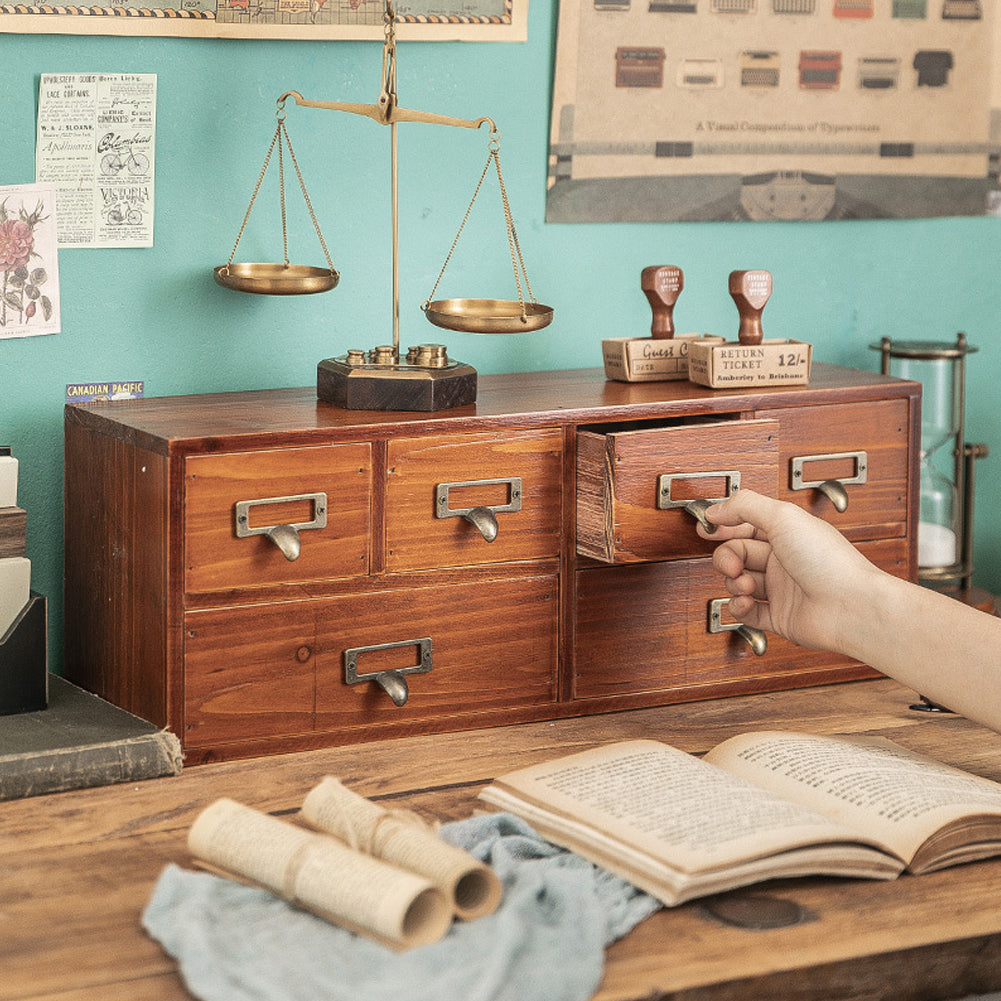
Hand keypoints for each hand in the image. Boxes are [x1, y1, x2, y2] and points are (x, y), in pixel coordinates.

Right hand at [700, 490, 879, 654]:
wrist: (851, 607)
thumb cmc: (828, 561)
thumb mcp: (783, 517)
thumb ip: (744, 506)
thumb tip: (715, 509)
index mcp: (787, 533)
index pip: (745, 525)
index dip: (724, 526)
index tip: (706, 528)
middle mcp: (784, 560)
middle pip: (737, 554)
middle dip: (727, 558)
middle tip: (732, 564)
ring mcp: (781, 589)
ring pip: (738, 582)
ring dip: (734, 582)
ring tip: (746, 585)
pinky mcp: (779, 617)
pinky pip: (746, 612)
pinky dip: (739, 607)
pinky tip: (745, 602)